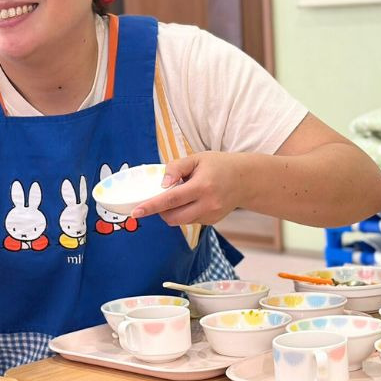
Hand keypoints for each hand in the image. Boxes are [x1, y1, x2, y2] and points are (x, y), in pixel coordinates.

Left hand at [130, 152, 254, 226]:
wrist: (244, 179)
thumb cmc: (218, 165)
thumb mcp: (197, 158)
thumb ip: (176, 168)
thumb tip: (162, 183)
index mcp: (202, 186)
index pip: (171, 199)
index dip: (152, 206)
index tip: (136, 211)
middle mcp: (207, 204)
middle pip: (173, 217)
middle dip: (159, 210)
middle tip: (159, 197)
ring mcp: (210, 216)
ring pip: (180, 221)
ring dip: (171, 212)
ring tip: (181, 194)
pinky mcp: (212, 222)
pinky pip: (189, 221)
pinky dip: (183, 212)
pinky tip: (192, 200)